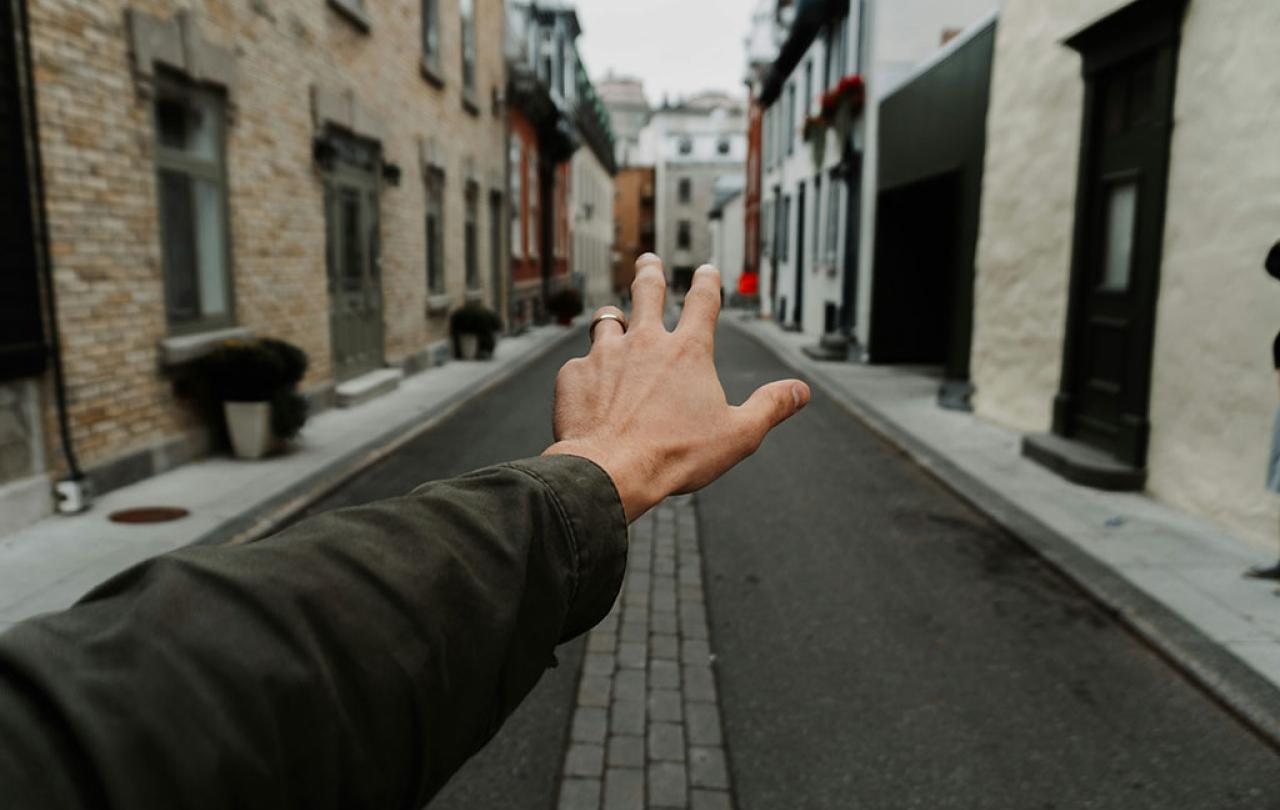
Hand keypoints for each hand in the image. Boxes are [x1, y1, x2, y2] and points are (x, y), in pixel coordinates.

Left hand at [544, 253, 809, 521]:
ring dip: (611, 318)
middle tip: (648, 261)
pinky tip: (587, 387)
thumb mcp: (738, 434)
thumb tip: (801, 391)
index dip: (707, 283)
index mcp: (687, 351)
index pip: (703, 302)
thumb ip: (770, 407)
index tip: (706, 270)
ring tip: (611, 316)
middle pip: (647, 293)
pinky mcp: (574, 375)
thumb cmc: (677, 454)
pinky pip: (579, 365)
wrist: (611, 470)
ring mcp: (605, 355)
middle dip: (650, 273)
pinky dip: (585, 372)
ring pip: (606, 321)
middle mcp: (644, 342)